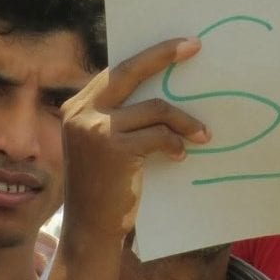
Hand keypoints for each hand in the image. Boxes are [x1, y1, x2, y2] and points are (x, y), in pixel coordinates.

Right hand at [28, 39, 207, 279]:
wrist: (91, 232)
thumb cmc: (104, 191)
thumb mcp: (104, 147)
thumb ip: (119, 118)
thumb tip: (161, 92)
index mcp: (76, 108)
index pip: (117, 72)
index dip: (150, 58)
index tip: (179, 47)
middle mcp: (80, 113)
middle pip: (131, 72)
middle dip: (165, 56)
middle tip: (195, 47)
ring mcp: (95, 129)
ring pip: (155, 109)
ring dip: (185, 122)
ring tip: (202, 135)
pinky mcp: (113, 149)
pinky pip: (158, 135)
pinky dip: (175, 144)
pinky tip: (181, 156)